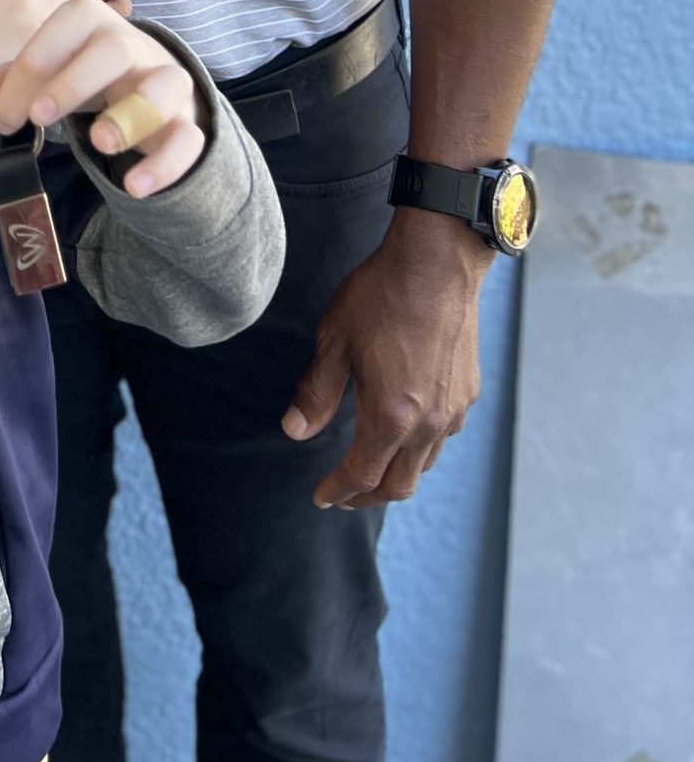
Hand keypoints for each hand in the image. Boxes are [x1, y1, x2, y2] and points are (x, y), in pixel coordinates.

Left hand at [0, 0, 205, 197]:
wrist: (154, 91)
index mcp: (96, 25)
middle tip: (39, 117)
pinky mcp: (189, 123)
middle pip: (116, 47)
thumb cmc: (90, 76)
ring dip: (131, 114)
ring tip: (99, 143)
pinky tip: (135, 186)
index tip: (5, 114)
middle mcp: (136, 47)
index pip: (65, 28)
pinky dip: (165, 163)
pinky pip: (189, 139)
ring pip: (164, 85)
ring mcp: (168, 83)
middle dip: (75, 81)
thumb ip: (13, 77)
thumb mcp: (52, 73)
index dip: (32, 68)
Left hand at [282, 210, 486, 505]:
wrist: (437, 264)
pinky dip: (420, 448)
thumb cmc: (381, 296)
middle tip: (344, 495)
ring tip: (373, 468)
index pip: (363, 475)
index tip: (321, 497)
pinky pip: (443, 437)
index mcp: (392, 416)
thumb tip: (294, 431)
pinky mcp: (467, 392)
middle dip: (368, 496)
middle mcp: (428, 422)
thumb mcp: (335, 341)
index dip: (338, 490)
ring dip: (397, 474)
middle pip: (399, 484)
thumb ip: (316, 392)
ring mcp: (453, 409)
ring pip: (425, 464)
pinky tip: (405, 432)